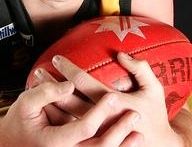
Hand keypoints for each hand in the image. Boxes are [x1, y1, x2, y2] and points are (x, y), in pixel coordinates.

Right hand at [0, 80, 140, 146]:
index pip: (85, 127)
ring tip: (139, 133)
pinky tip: (129, 143)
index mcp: (55, 141)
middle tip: (135, 114)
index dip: (101, 111)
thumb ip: (46, 92)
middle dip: (120, 130)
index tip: (113, 96)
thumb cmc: (18, 121)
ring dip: (123, 146)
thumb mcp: (25, 102)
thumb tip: (71, 85)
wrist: (8, 145)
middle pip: (100, 145)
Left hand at [37, 53, 184, 145]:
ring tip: (34, 86)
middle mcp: (102, 120)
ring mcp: (94, 133)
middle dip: (51, 85)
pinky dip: (54, 118)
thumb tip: (121, 54)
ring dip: (48, 102)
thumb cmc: (154, 114)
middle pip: (69, 101)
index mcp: (117, 104)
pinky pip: (67, 130)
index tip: (56, 58)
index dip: (69, 70)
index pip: (86, 84)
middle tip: (37, 72)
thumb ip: (141, 70)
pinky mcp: (90, 141)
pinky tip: (44, 106)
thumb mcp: (153, 90)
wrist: (157, 145)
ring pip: (64, 119)